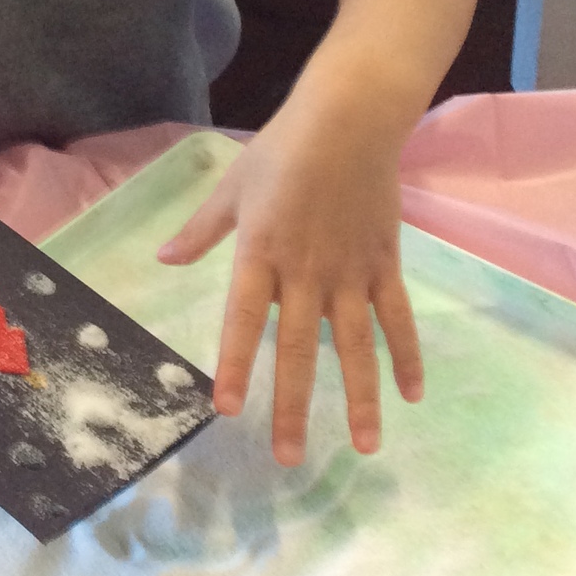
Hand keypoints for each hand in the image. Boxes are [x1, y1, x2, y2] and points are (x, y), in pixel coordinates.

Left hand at [157, 98, 421, 465]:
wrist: (349, 118)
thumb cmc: (282, 150)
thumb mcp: (231, 187)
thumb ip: (201, 231)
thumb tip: (164, 260)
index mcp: (261, 254)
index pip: (244, 321)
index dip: (236, 365)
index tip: (228, 410)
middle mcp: (305, 273)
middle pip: (299, 349)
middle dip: (294, 406)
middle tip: (290, 458)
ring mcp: (350, 272)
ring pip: (356, 346)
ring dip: (361, 398)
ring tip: (366, 446)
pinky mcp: (384, 264)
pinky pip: (398, 318)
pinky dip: (408, 356)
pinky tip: (412, 395)